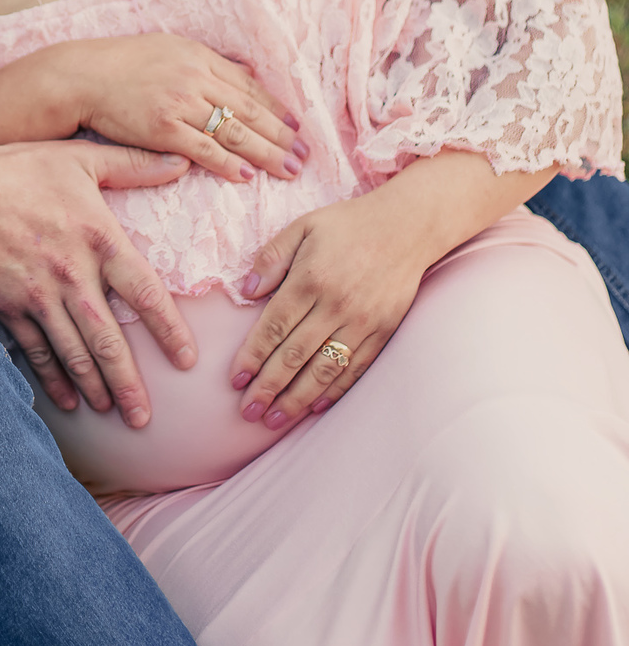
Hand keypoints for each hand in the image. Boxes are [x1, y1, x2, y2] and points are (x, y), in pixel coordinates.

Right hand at [0, 136, 195, 427]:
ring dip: (96, 388)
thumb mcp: (81, 157)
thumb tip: (183, 160)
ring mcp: (38, 296)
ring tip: (114, 414)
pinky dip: (53, 380)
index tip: (188, 361)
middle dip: (129, 385)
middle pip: (109, 342)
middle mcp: (72, 275)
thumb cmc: (19, 168)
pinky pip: (37, 352)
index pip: (146, 294)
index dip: (170, 331)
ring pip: (74, 354)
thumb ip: (134, 163)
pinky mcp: (8, 307)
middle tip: (145, 419)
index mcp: (99, 239)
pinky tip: (69, 401)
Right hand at [61, 35, 306, 183]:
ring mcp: (179, 103)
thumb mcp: (169, 49)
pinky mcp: (162, 128)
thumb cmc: (122, 64)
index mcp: (199, 56)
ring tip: (288, 170)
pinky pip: (203, 149)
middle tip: (305, 155)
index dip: (277, 108)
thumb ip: (206, 63)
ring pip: (233, 131)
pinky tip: (246, 175)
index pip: (248, 86)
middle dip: (281, 135)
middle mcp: (194, 77)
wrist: (82, 76)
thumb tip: (243, 73)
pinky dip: (228, 163)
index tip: (298, 126)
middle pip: (249, 110)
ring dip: (265, 153)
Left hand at [227, 154, 556, 430]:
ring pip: (324, 370)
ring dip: (297, 399)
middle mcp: (336, 305)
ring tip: (274, 421)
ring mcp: (363, 322)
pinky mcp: (384, 331)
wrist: (409, 226)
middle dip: (269, 387)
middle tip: (248, 412)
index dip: (253, 357)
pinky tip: (315, 407)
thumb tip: (245, 292)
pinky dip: (334, 391)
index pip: (274, 327)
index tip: (235, 381)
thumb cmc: (349, 225)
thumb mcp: (303, 226)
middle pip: (296, 355)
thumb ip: (271, 257)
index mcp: (310, 278)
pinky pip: (355, 369)